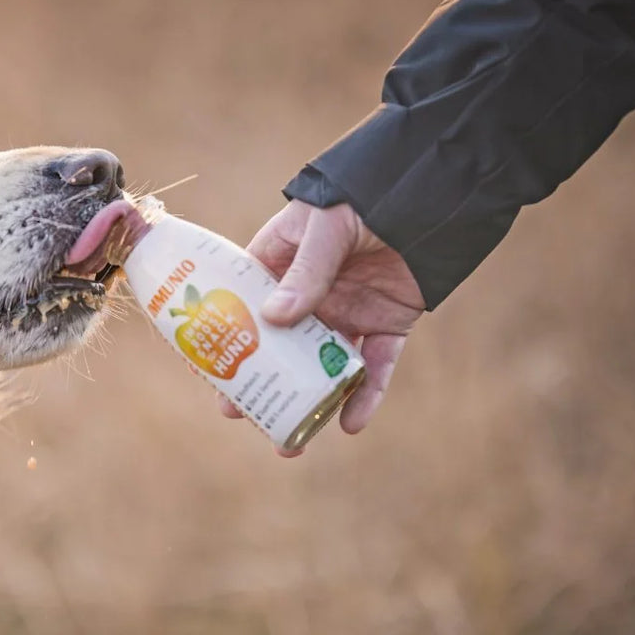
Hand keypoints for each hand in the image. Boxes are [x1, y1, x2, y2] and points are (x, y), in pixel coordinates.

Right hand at [218, 200, 424, 450]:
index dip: (222, 342)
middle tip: (239, 415)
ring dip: (307, 405)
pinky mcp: (385, 326)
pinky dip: (364, 396)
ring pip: (320, 369)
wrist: (428, 191)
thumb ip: (305, 272)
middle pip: (276, 349)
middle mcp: (307, 296)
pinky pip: (373, 367)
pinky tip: (351, 424)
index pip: (240, 309)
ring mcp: (345, 314)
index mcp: (277, 266)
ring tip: (291, 443)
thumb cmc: (362, 195)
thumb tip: (274, 318)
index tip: (206, 374)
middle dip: (258, 386)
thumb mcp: (325, 228)